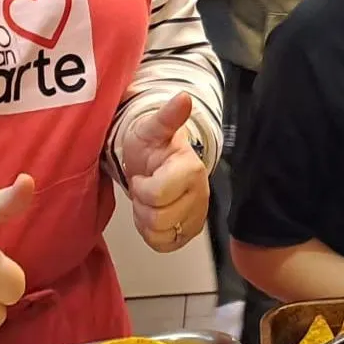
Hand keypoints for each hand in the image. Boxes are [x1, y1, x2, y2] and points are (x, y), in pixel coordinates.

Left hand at [118, 93, 210, 252]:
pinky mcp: (189, 232)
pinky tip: (153, 213)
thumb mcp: (152, 128)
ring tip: (149, 200)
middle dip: (143, 204)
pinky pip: (164, 245)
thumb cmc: (152, 146)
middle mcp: (200, 195)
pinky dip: (152, 233)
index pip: (159, 194)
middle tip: (144, 187)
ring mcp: (196, 216)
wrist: (155, 163)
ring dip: (146, 219)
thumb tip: (184, 98)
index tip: (143, 175)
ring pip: (161, 234)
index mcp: (191, 170)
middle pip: (159, 218)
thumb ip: (167, 116)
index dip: (142, 187)